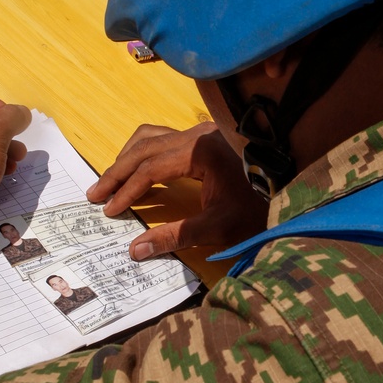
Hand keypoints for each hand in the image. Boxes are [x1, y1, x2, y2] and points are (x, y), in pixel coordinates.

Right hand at [88, 122, 268, 259]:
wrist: (288, 191)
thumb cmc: (256, 209)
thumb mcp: (216, 227)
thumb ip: (174, 236)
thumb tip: (135, 251)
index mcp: (200, 151)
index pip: (151, 168)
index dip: (127, 190)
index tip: (109, 210)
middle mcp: (197, 133)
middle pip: (144, 148)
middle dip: (117, 173)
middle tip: (95, 196)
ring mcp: (201, 131)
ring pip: (150, 137)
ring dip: (127, 159)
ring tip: (109, 183)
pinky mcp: (203, 136)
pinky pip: (162, 137)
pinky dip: (143, 152)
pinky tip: (134, 170)